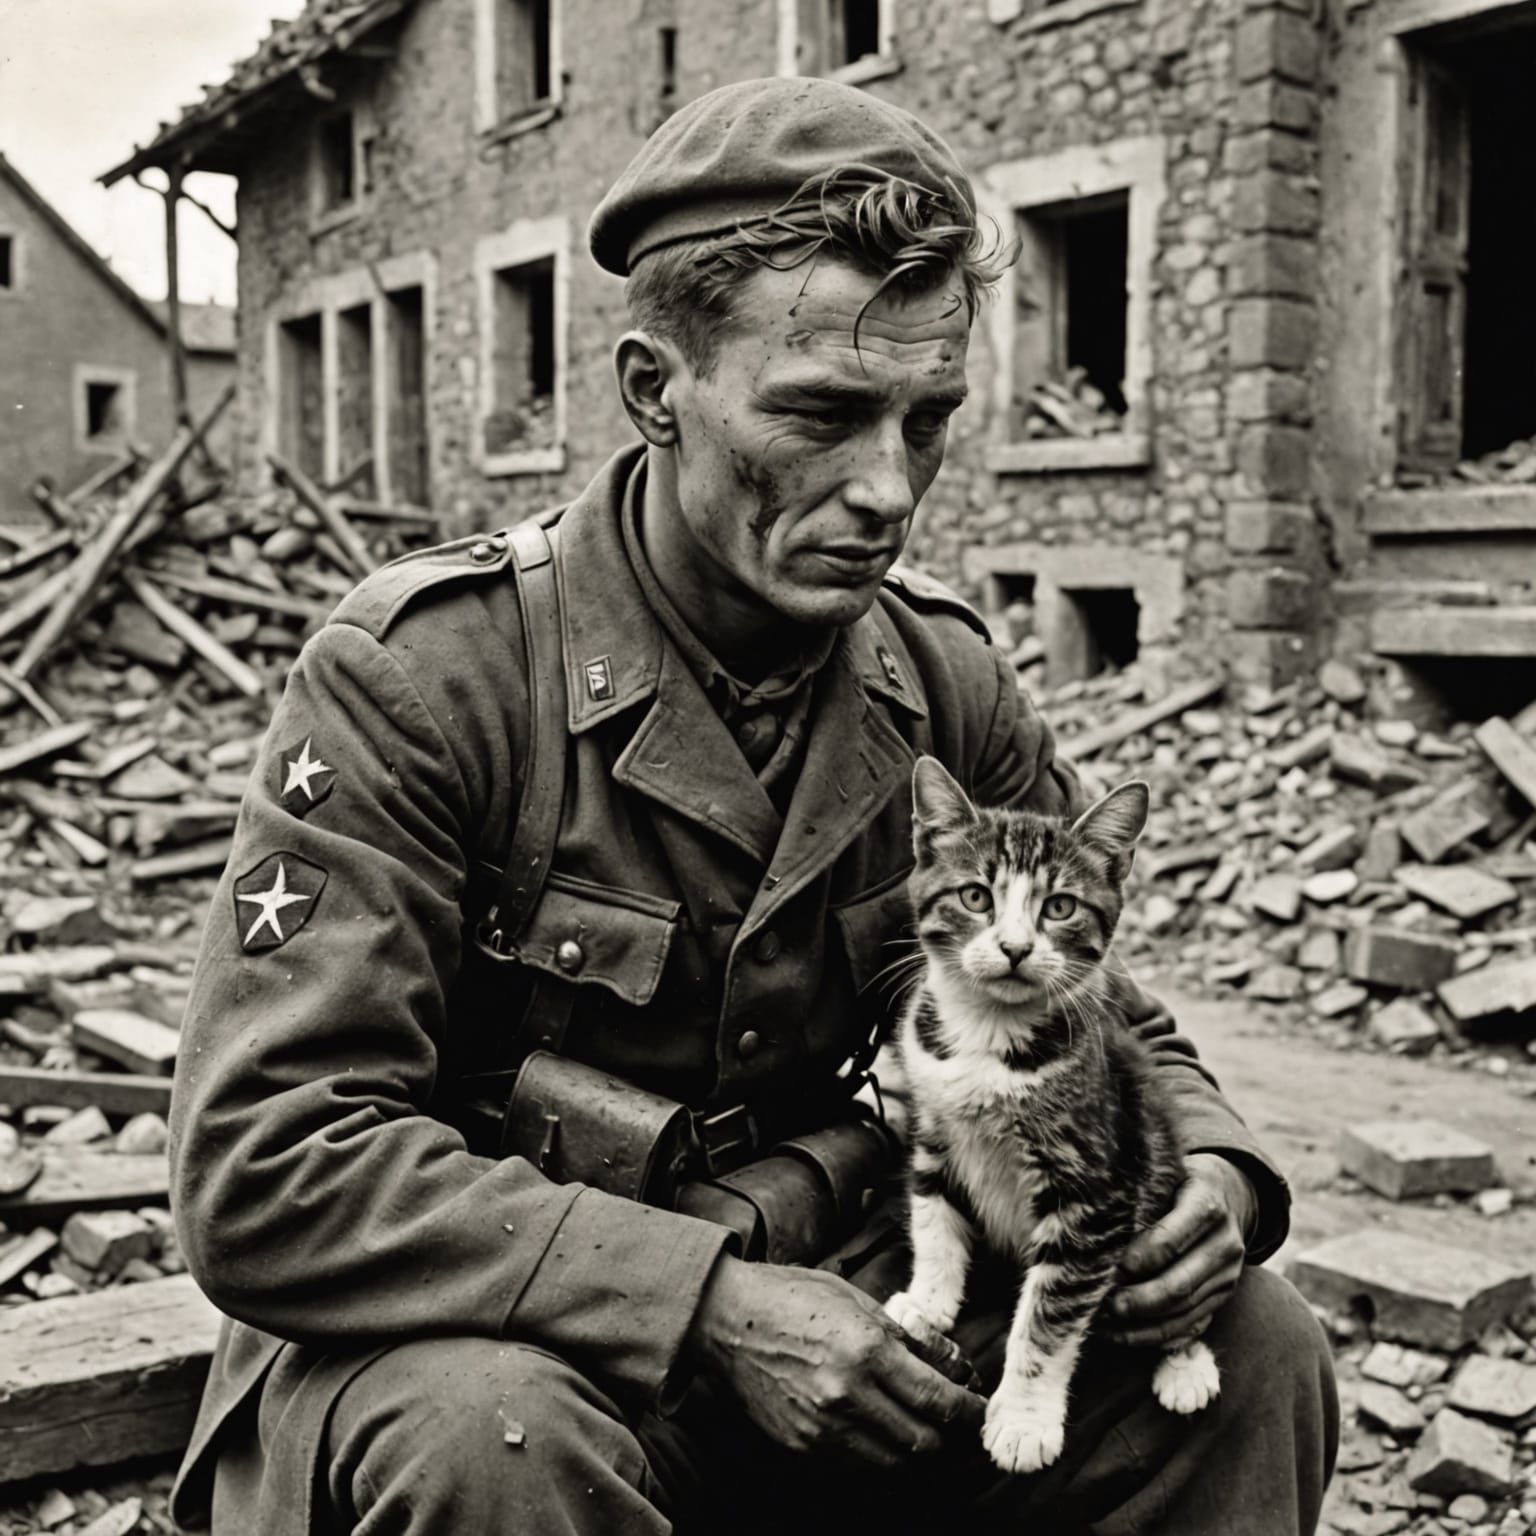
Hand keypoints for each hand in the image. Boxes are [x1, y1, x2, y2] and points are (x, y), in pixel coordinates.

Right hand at [683, 1256, 984, 1465]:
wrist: (725, 1320)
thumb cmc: (792, 1297)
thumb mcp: (857, 1300)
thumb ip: (909, 1336)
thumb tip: (954, 1364)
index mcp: (866, 1350)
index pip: (937, 1400)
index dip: (967, 1411)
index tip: (978, 1409)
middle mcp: (847, 1395)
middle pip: (923, 1441)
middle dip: (948, 1436)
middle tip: (955, 1422)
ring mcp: (822, 1427)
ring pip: (894, 1462)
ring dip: (916, 1449)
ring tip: (922, 1428)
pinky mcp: (803, 1446)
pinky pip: (858, 1464)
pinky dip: (880, 1454)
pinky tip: (882, 1430)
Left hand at [1103, 1153, 1253, 1346]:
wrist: (1228, 1195)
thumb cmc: (1178, 1181)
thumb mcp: (1165, 1174)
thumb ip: (1139, 1195)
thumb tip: (1091, 1220)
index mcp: (1208, 1205)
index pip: (1171, 1237)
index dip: (1140, 1256)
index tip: (1111, 1267)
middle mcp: (1225, 1244)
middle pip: (1180, 1283)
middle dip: (1138, 1299)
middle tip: (1103, 1305)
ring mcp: (1228, 1276)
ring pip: (1184, 1310)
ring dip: (1141, 1323)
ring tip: (1103, 1324)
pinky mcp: (1222, 1298)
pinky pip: (1189, 1326)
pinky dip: (1153, 1336)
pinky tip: (1121, 1335)